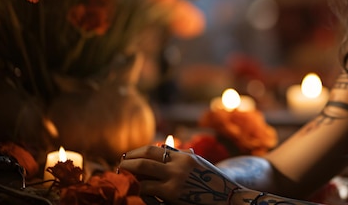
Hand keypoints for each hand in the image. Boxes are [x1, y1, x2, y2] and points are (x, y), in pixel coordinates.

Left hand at [119, 145, 240, 204]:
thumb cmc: (212, 186)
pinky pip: (147, 189)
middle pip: (145, 157)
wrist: (228, 198)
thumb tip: (163, 150)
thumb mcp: (198, 166)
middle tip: (119, 165)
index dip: (138, 152)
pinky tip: (138, 191)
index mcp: (184, 156)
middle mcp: (179, 164)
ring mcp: (175, 178)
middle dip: (129, 160)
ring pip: (143, 171)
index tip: (128, 156)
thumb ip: (181, 159)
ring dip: (131, 175)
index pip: (154, 149)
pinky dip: (140, 190)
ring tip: (123, 177)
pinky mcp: (172, 193)